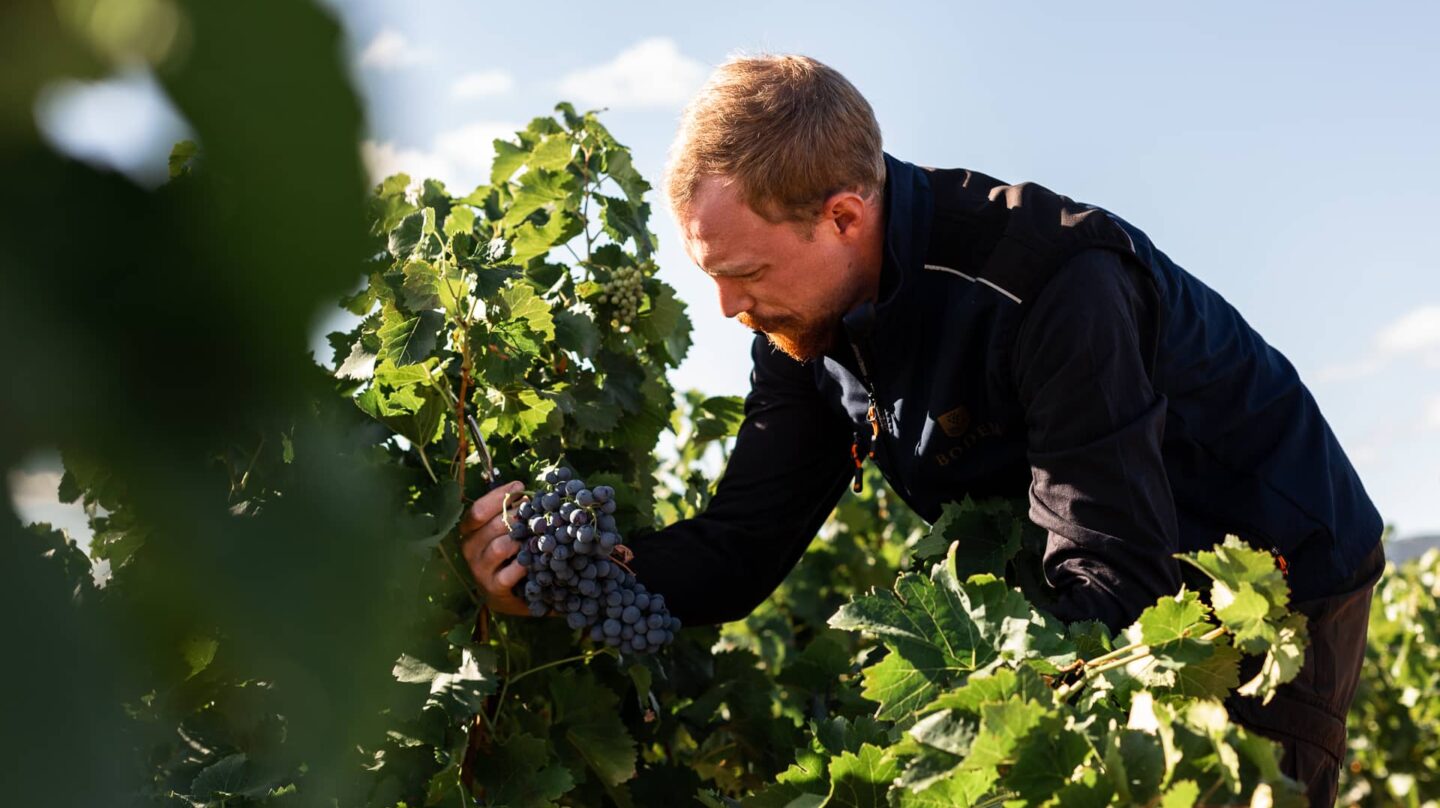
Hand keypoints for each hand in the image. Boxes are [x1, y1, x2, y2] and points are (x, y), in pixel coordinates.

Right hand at [459, 481, 529, 615]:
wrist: (509, 594)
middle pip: (492, 526)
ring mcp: (480, 569)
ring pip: (500, 547)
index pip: (478, 510)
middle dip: (517, 516)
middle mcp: (470, 549)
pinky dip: (524, 563)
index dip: (500, 496)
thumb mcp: (502, 530)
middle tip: (535, 511)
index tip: (520, 487)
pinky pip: (510, 573)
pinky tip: (534, 558)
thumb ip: (507, 510)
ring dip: (520, 539)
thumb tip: (521, 487)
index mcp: (469, 531)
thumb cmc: (507, 553)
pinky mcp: (494, 588)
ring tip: (535, 534)